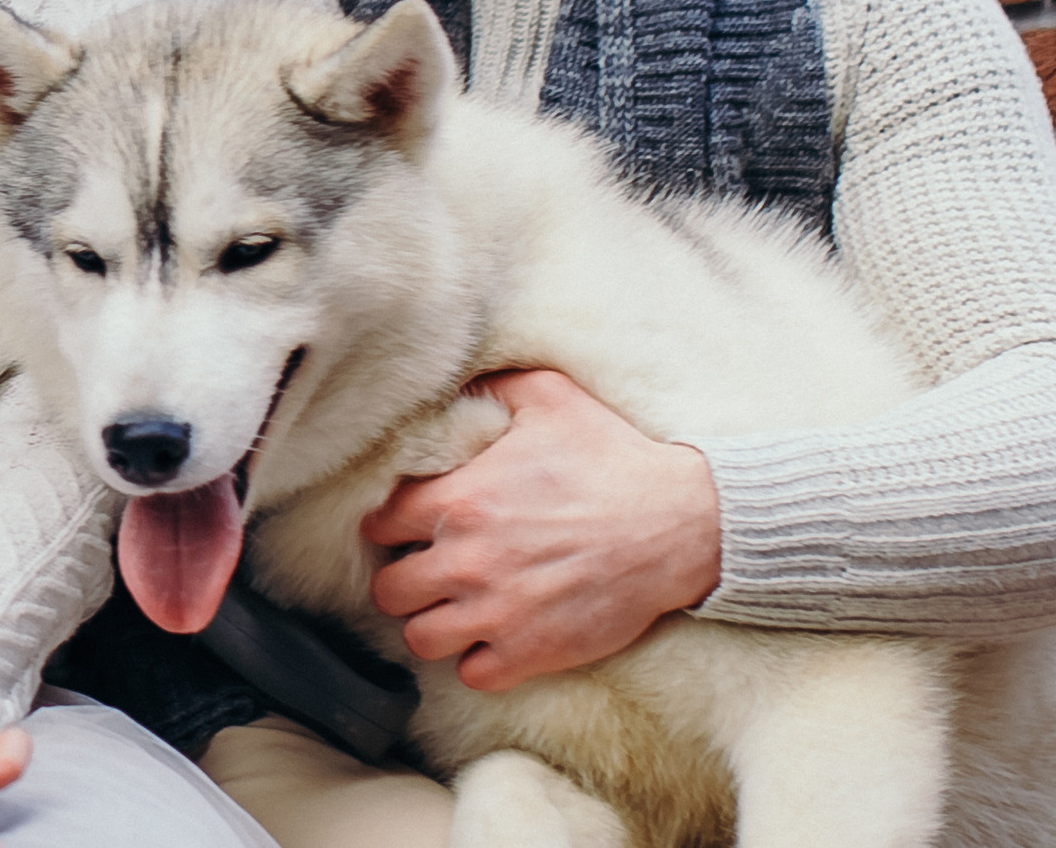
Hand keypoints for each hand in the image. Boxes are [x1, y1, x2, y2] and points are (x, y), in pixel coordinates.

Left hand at [361, 369, 721, 692]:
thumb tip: (455, 381)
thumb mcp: (550, 397)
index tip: (409, 527)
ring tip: (458, 608)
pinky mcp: (529, 651)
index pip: (378, 525)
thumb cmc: (613, 458)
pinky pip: (471, 674)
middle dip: (405, 578)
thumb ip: (492, 386)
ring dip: (434, 623)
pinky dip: (478, 659)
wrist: (677, 522)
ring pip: (419, 639)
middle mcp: (465, 561)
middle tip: (431, 570)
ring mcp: (495, 613)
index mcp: (460, 500)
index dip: (390, 525)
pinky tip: (497, 635)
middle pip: (389, 591)